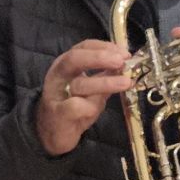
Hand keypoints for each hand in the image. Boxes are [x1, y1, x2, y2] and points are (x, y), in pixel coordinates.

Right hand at [36, 40, 133, 155]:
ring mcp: (56, 94)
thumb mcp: (91, 89)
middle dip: (99, 58)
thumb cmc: (73, 107)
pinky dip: (89, 106)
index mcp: (66, 64)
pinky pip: (76, 106)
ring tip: (126, 83)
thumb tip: (127, 66)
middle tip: (121, 61)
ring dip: (105, 82)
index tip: (125, 53)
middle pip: (75, 58)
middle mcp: (58, 75)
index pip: (84, 47)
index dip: (105, 47)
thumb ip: (105, 76)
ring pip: (80, 84)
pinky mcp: (57, 113)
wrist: (52, 133)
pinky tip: (96, 109)